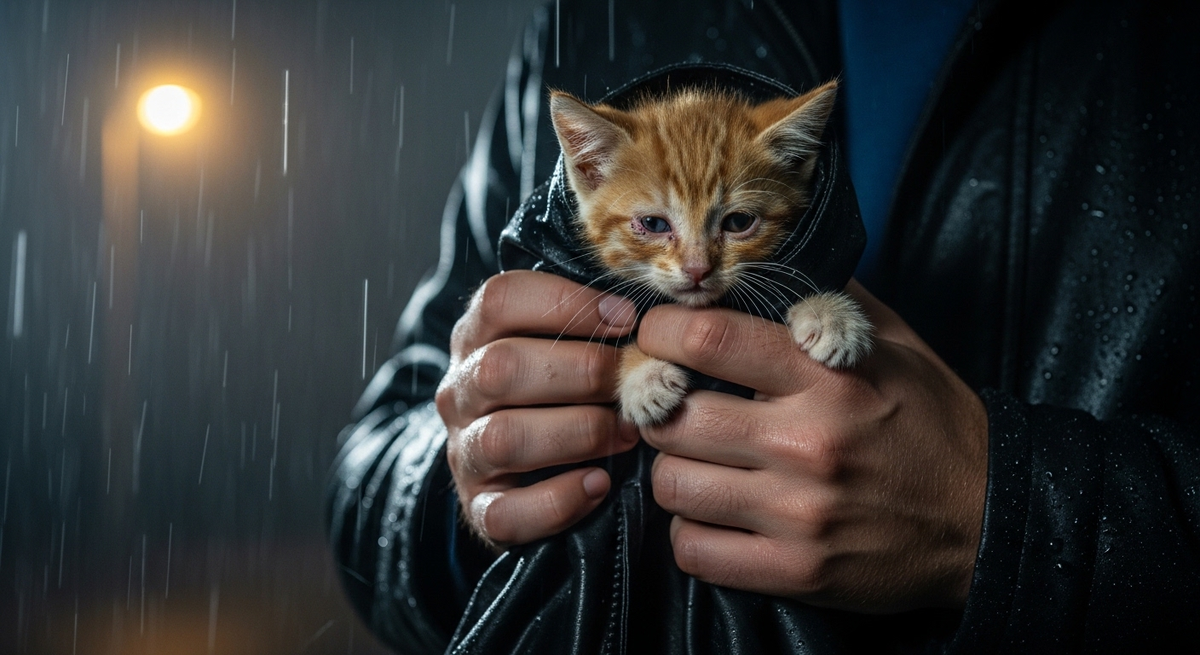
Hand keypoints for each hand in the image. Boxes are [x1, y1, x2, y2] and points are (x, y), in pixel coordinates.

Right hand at [435, 270, 640, 547]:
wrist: (523, 472)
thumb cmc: (564, 392)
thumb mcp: (567, 346)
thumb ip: (596, 325)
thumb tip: (657, 315)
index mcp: (477, 337)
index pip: (499, 300)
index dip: (565, 303)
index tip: (625, 320)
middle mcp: (460, 391)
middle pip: (501, 367)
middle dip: (582, 372)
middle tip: (635, 384)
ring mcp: (464, 452)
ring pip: (502, 438)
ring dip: (578, 432)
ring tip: (627, 434)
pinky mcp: (479, 509)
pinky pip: (505, 512)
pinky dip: (559, 500)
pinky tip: (599, 484)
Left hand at [636, 279, 987, 611]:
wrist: (991, 518)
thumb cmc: (934, 424)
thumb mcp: (894, 345)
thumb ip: (828, 301)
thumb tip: (769, 260)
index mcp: (826, 374)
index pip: (707, 338)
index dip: (660, 334)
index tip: (656, 338)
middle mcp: (806, 442)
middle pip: (673, 418)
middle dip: (660, 410)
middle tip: (673, 408)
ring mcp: (799, 512)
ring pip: (672, 486)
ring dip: (673, 473)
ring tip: (698, 465)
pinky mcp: (797, 570)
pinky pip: (695, 551)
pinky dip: (691, 533)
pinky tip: (714, 516)